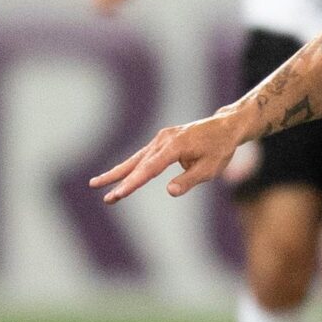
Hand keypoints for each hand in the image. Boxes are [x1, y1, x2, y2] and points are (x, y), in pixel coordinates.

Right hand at [90, 112, 243, 203]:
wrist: (225, 127)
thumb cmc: (220, 149)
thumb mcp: (211, 168)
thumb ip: (189, 180)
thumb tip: (170, 192)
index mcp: (175, 146)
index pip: (150, 169)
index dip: (133, 183)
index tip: (118, 194)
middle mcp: (164, 140)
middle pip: (137, 163)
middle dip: (118, 179)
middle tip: (102, 194)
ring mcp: (161, 138)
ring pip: (136, 158)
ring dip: (117, 172)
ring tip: (96, 183)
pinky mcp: (162, 139)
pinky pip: (144, 155)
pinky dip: (131, 165)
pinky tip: (118, 175)